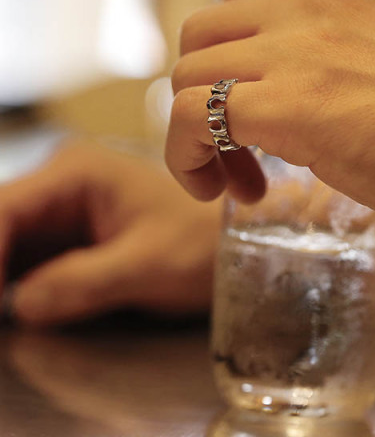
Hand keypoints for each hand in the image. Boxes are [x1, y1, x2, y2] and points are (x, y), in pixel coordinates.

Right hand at [1, 141, 220, 325]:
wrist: (231, 244)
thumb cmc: (203, 244)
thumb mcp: (150, 264)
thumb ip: (82, 282)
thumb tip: (18, 306)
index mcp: (78, 172)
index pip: (3, 209)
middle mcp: (61, 183)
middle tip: (2, 320)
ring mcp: (63, 210)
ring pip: (7, 245)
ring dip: (2, 281)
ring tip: (8, 321)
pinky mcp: (69, 238)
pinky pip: (24, 262)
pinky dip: (13, 289)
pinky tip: (15, 315)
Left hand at [167, 0, 374, 252]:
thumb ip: (354, 61)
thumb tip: (312, 96)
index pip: (247, 4)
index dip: (235, 63)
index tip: (254, 120)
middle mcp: (317, 6)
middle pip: (203, 34)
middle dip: (203, 94)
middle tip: (238, 156)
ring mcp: (300, 51)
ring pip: (184, 75)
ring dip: (191, 132)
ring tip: (236, 182)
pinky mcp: (288, 105)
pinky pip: (188, 117)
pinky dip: (186, 157)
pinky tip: (225, 191)